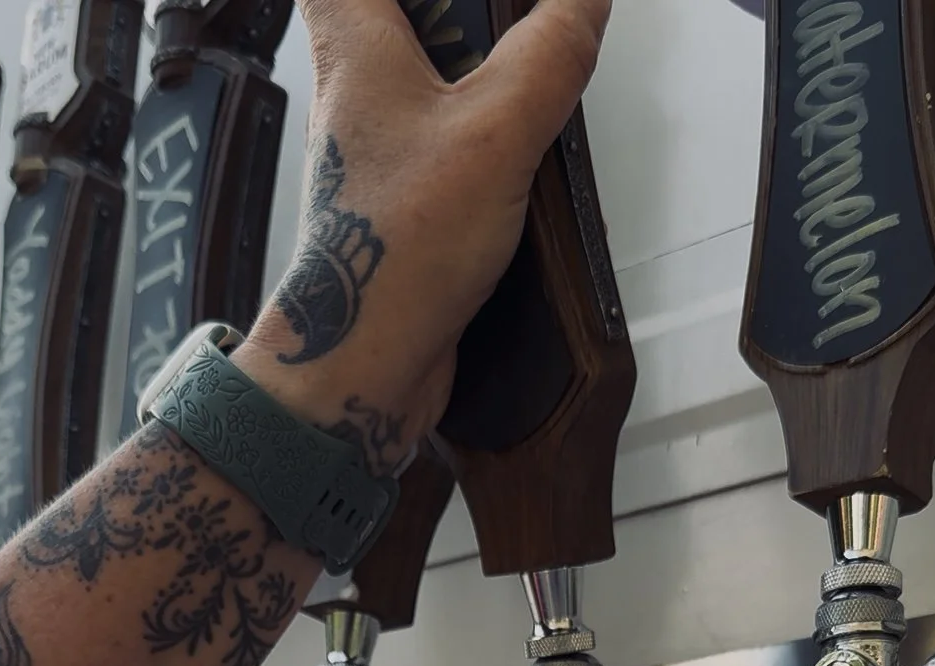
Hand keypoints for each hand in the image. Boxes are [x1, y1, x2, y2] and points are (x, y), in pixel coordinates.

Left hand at [237, 0, 610, 458]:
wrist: (368, 361)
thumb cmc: (395, 251)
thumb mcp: (498, 131)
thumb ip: (550, 55)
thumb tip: (584, 2)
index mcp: (352, 47)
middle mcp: (350, 96)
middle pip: (387, 15)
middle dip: (453, 19)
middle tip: (512, 25)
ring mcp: (370, 155)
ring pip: (419, 84)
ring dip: (473, 83)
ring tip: (530, 87)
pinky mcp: (395, 206)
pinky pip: (437, 153)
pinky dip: (479, 148)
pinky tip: (520, 163)